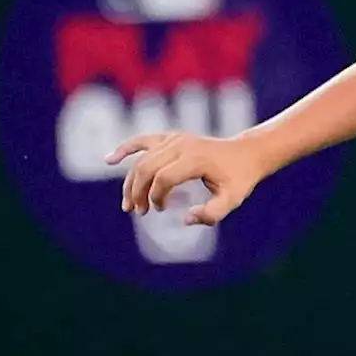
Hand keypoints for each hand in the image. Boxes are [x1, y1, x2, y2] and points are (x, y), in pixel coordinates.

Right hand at [107, 132, 263, 226]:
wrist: (246, 153)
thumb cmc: (239, 179)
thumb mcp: (232, 200)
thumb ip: (211, 214)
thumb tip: (184, 218)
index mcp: (195, 159)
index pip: (163, 178)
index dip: (156, 196)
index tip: (160, 209)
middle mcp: (182, 144)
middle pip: (146, 168)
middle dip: (137, 192)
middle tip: (139, 212)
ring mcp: (175, 139)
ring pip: (142, 159)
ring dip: (131, 182)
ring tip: (129, 205)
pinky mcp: (171, 137)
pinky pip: (142, 141)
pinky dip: (125, 149)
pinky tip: (109, 159)